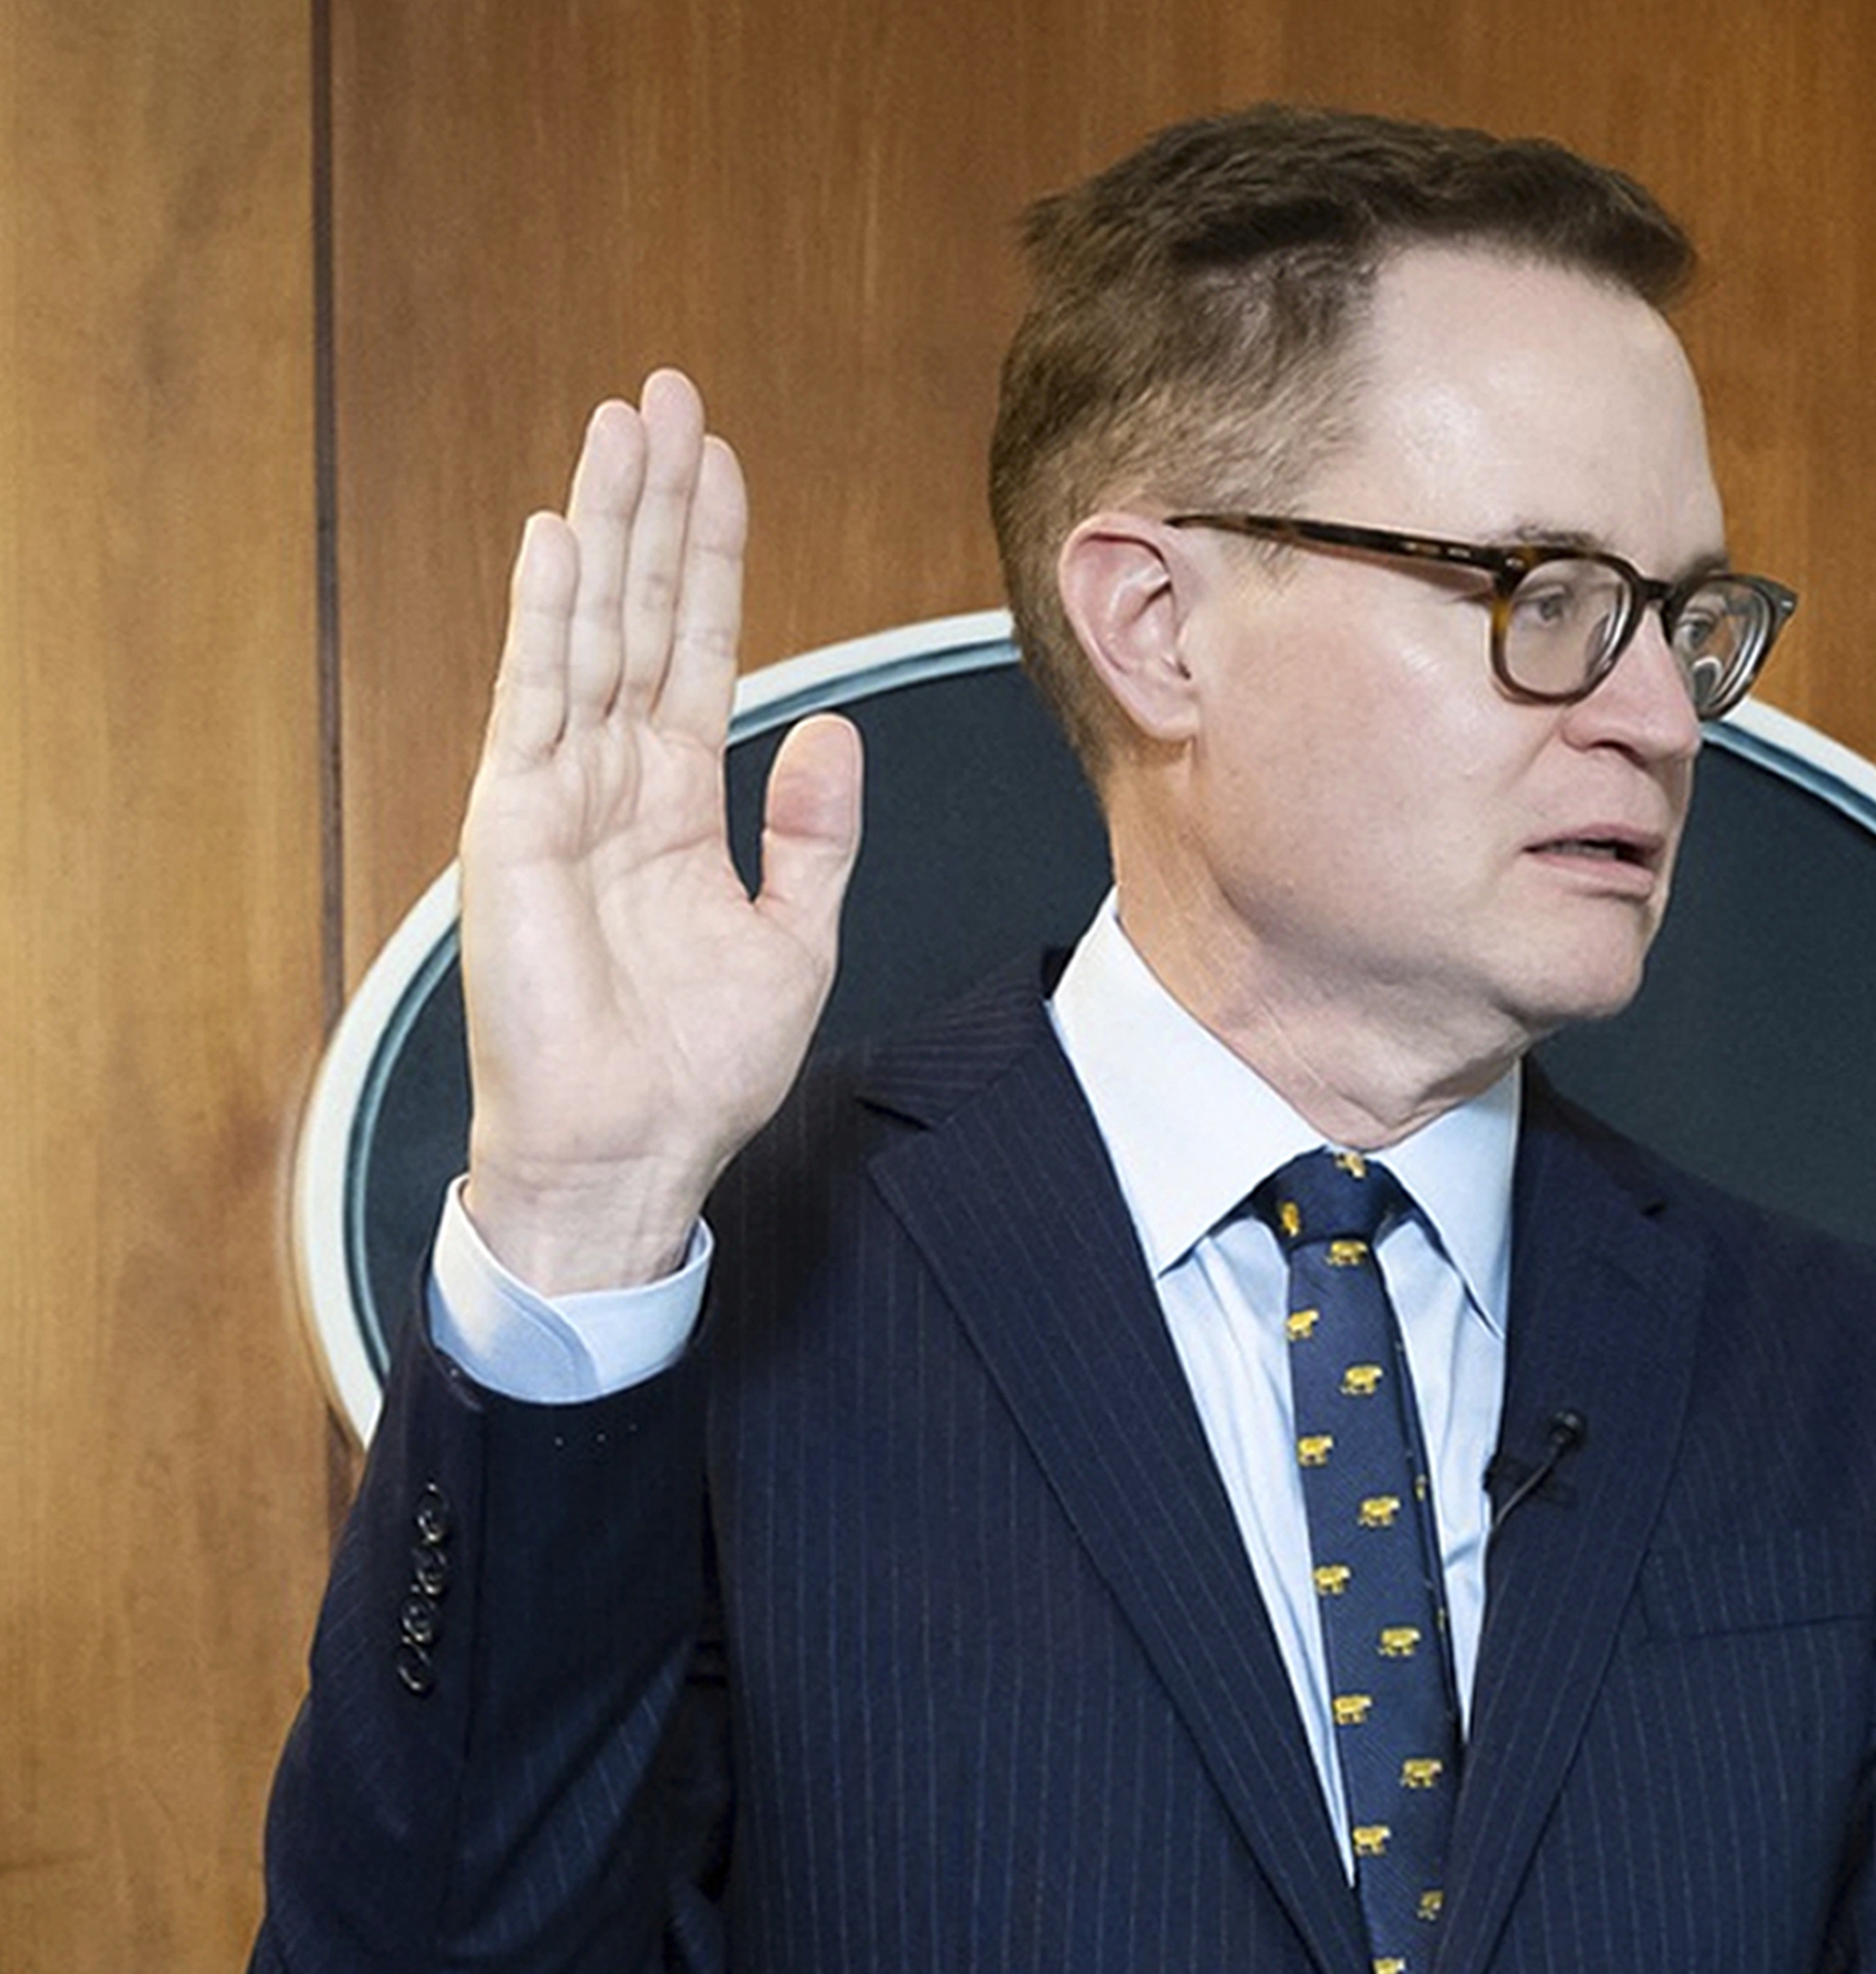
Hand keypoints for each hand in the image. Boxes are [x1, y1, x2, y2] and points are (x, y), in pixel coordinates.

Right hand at [456, 366, 861, 1294]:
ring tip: (621, 424)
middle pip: (638, 613)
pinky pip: (535, 700)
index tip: (722, 466)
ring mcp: (557, 794)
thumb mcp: (794, 938)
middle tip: (668, 393)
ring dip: (606, 524)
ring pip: (588, 630)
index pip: (696, 649)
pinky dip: (549, 617)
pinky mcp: (517, 825)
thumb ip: (814, 836)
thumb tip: (834, 735)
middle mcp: (611, 781)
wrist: (632, 1154)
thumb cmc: (698, 1069)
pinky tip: (562, 537)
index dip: (710, 556)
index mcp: (676, 803)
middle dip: (656, 505)